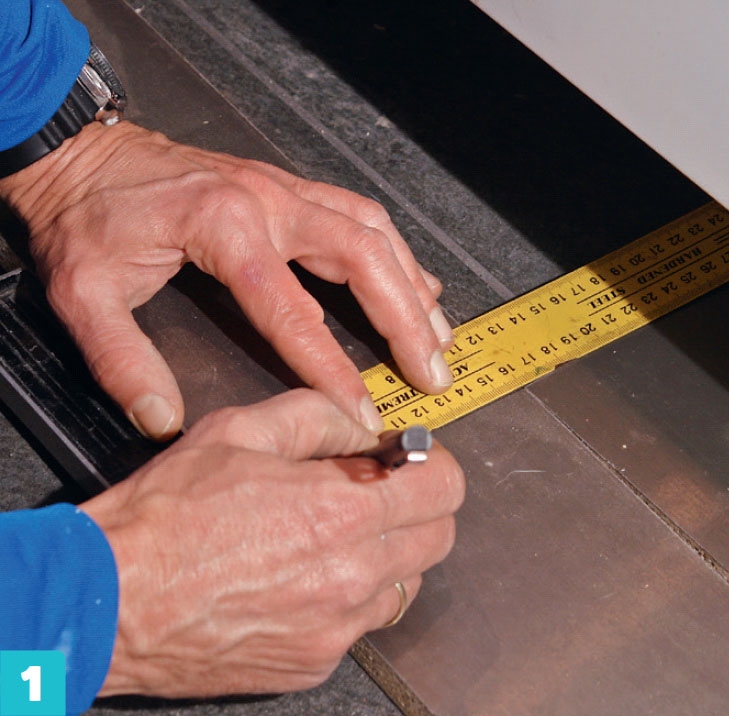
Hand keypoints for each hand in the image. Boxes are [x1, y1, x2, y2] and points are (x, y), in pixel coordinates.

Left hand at [0, 121, 453, 437]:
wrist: (83, 156)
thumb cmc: (86, 216)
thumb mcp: (85, 292)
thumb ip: (122, 359)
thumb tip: (162, 418)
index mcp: (223, 225)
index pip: (292, 310)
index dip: (331, 366)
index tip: (363, 410)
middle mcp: (267, 201)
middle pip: (362, 257)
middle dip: (405, 320)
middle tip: (432, 371)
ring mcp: (282, 190)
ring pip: (372, 231)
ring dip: (411, 284)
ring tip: (438, 334)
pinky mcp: (285, 190)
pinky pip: (359, 215)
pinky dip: (394, 252)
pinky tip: (412, 281)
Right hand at [81, 389, 464, 697]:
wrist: (112, 598)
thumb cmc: (167, 516)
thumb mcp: (241, 430)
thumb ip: (319, 416)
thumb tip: (362, 424)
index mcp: (342, 512)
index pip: (445, 487)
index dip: (433, 465)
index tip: (410, 460)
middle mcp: (351, 577)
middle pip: (439, 539)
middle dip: (418, 507)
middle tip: (376, 492)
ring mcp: (336, 629)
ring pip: (407, 585)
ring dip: (389, 554)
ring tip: (337, 535)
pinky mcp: (314, 664)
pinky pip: (362, 625)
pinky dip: (351, 597)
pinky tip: (306, 576)